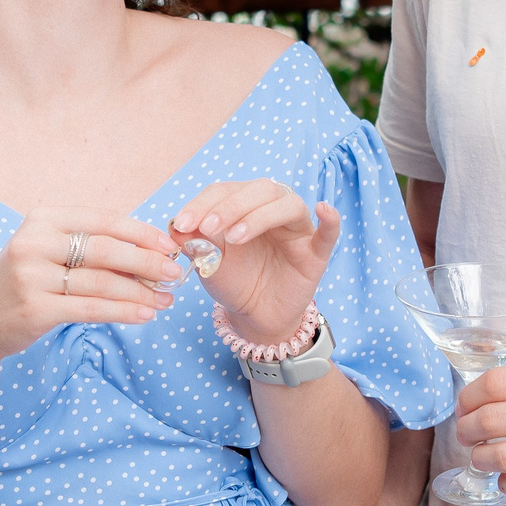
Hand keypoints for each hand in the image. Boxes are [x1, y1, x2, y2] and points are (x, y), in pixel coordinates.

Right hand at [0, 208, 183, 363]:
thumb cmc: (23, 283)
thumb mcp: (45, 250)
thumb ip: (86, 245)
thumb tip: (147, 249)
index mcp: (42, 220)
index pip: (102, 221)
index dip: (140, 232)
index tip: (169, 245)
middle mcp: (33, 243)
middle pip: (106, 250)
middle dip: (147, 262)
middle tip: (175, 273)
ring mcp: (31, 277)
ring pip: (102, 283)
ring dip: (140, 292)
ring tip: (166, 300)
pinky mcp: (35, 309)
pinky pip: (91, 309)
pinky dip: (123, 311)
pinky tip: (145, 314)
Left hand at [171, 179, 341, 346]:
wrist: (254, 316)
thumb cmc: (233, 281)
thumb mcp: (207, 261)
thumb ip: (194, 241)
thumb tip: (176, 224)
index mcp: (245, 205)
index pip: (226, 190)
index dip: (203, 203)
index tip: (183, 224)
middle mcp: (273, 210)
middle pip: (260, 190)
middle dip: (230, 206)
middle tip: (208, 229)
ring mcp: (297, 230)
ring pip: (288, 205)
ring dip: (260, 215)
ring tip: (235, 237)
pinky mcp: (315, 254)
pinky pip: (329, 233)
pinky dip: (330, 221)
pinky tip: (323, 209)